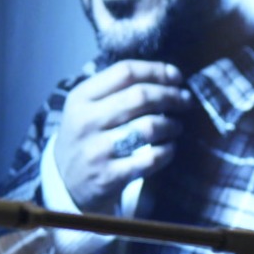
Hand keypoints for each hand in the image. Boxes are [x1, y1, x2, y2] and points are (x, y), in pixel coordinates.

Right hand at [53, 60, 191, 212]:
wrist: (68, 182)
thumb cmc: (88, 137)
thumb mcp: (88, 108)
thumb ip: (117, 90)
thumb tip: (167, 75)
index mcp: (81, 97)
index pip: (124, 72)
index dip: (156, 71)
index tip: (176, 76)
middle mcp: (86, 120)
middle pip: (140, 96)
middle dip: (170, 96)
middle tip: (185, 100)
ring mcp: (97, 149)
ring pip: (148, 127)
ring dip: (171, 124)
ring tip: (176, 126)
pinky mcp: (110, 176)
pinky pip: (151, 159)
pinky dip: (167, 151)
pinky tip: (169, 148)